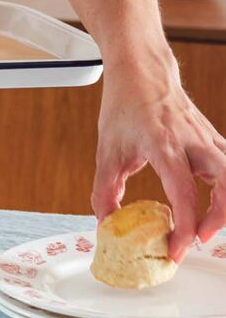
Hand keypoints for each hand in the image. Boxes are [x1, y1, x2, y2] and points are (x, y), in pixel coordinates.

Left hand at [91, 50, 225, 261]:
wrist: (141, 69)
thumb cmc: (124, 104)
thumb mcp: (107, 149)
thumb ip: (104, 189)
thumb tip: (105, 221)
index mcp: (164, 144)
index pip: (184, 192)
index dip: (184, 226)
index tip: (176, 249)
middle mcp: (192, 141)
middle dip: (218, 217)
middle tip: (200, 237)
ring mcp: (206, 137)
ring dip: (225, 204)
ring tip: (206, 224)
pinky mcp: (211, 137)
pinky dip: (225, 188)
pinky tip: (212, 200)